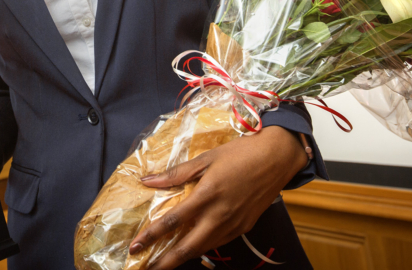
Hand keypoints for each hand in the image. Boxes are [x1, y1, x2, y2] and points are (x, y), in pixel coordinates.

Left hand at [128, 126, 307, 269]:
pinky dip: (201, 248)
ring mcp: (233, 224)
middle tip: (146, 268)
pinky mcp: (243, 228)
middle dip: (165, 262)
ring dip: (181, 258)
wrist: (276, 159)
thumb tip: (148, 180)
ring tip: (164, 262)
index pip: (173, 221)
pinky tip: (190, 247)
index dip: (151, 236)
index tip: (135, 247)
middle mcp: (219, 215)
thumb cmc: (240, 153)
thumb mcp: (206, 158)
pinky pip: (217, 242)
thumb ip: (176, 173)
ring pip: (202, 249)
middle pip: (187, 248)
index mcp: (207, 195)